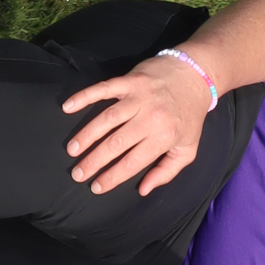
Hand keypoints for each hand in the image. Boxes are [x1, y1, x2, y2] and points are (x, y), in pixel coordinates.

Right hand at [63, 58, 211, 197]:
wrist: (196, 75)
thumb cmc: (189, 116)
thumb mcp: (187, 150)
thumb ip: (166, 172)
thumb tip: (144, 190)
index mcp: (163, 138)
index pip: (132, 163)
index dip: (112, 177)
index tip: (96, 187)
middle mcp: (150, 118)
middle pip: (116, 143)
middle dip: (94, 161)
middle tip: (77, 174)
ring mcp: (138, 97)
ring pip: (107, 118)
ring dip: (87, 135)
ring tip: (72, 150)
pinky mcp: (130, 80)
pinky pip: (104, 89)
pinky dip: (85, 96)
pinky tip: (68, 107)